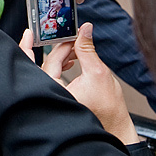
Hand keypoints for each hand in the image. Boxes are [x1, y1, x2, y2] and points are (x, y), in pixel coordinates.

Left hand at [18, 24, 138, 144]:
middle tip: (70, 38)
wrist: (114, 125)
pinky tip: (72, 61)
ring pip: (49, 70)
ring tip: (77, 50)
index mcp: (54, 91)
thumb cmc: (108, 108)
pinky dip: (61, 67)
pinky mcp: (58, 98)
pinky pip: (53, 78)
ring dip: (61, 57)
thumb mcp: (98, 72)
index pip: (49, 61)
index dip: (53, 45)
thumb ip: (87, 49)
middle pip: (45, 64)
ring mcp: (53, 98)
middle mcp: (49, 96)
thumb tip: (84, 30)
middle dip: (57, 49)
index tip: (40, 32)